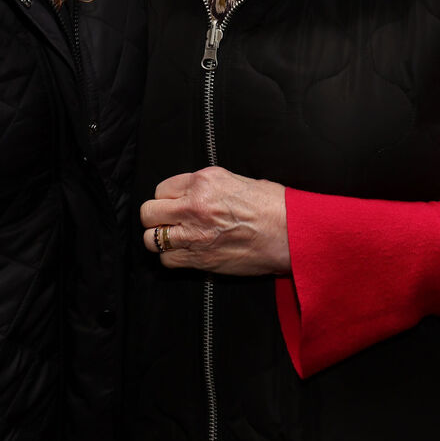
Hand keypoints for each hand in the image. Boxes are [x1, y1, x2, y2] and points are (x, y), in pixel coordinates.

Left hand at [141, 166, 289, 275]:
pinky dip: (174, 258)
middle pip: (148, 212)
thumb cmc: (272, 206)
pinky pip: (168, 260)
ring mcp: (195, 235)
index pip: (161, 189)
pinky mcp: (201, 259)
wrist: (291, 235)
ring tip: (176, 238)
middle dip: (155, 217)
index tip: (175, 204)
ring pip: (152, 239)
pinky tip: (187, 252)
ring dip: (161, 239)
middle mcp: (194, 206)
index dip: (167, 198)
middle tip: (168, 221)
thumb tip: (188, 192)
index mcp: (202, 181)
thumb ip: (205, 186)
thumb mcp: (235, 180)